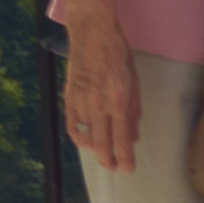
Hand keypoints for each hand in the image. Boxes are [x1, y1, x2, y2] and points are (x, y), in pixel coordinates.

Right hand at [61, 2, 140, 173]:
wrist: (92, 33)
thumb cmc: (118, 54)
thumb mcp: (134, 81)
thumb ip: (134, 111)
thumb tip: (133, 136)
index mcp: (119, 99)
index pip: (122, 138)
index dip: (125, 157)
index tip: (128, 169)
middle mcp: (99, 103)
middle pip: (102, 143)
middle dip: (108, 160)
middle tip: (114, 168)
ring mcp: (81, 101)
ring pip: (86, 136)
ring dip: (95, 148)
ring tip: (103, 152)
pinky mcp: (69, 97)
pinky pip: (73, 126)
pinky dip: (79, 138)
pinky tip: (86, 141)